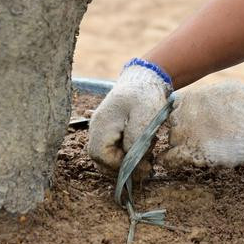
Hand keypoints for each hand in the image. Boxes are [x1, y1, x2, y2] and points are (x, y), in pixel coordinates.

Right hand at [87, 60, 171, 175]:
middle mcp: (96, 129)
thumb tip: (131, 164)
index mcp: (101, 125)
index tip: (142, 163)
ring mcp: (100, 129)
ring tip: (146, 151)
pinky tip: (142, 146)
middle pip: (101, 160)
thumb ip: (135, 141)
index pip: (101, 156)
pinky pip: (112, 150)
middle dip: (124, 166)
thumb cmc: (145, 96)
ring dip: (126, 160)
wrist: (144, 78)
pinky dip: (126, 154)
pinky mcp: (108, 130)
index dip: (121, 165)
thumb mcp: (145, 118)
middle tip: (147, 163)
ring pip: (107, 157)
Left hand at [161, 80, 243, 169]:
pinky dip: (168, 159)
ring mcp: (184, 135)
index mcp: (192, 98)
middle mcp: (184, 115)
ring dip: (178, 140)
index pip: (176, 103)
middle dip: (181, 124)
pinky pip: (169, 157)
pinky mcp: (189, 153)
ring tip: (191, 144)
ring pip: (172, 138)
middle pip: (173, 120)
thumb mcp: (230, 89)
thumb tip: (206, 95)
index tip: (189, 114)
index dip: (182, 109)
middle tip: (194, 130)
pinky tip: (169, 159)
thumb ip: (212, 92)